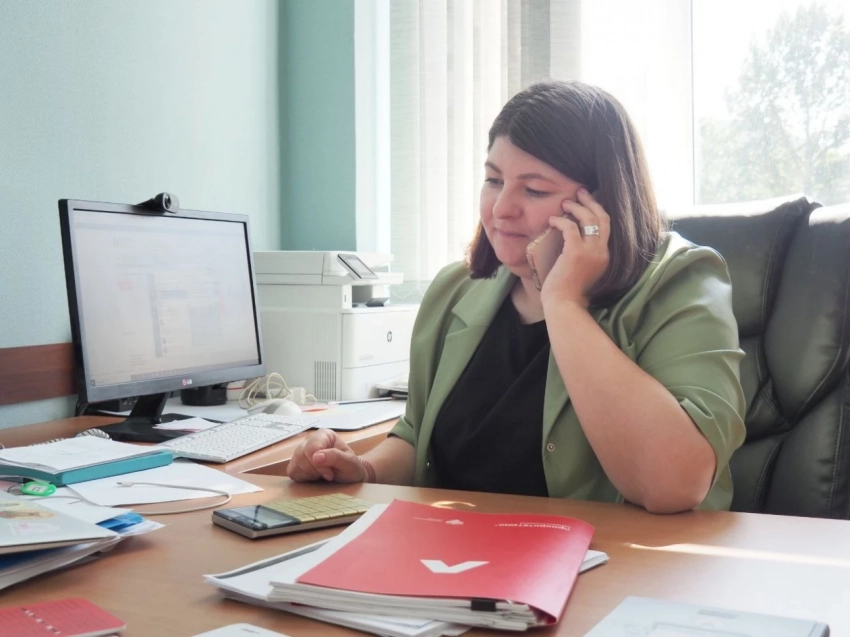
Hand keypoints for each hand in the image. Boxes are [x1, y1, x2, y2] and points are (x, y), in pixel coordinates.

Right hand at [287, 428, 366, 482]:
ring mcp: (301, 451)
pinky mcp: (296, 464)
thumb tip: (316, 456)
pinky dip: (303, 478)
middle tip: (329, 475)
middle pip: (301, 456)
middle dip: (315, 470)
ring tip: (323, 475)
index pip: (311, 448)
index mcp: (324, 435)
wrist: (349, 479)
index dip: (319, 464)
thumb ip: (335, 457)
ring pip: (295, 464)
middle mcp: (310, 440)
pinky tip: (315, 477)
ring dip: (310, 474)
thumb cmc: (351, 469)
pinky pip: (292, 472)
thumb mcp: (350, 463)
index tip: (331, 474)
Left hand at [540, 188, 609, 307]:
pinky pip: (571, 228)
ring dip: (576, 207)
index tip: (586, 202)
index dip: (597, 211)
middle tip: (579, 191)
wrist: (564, 305)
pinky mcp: (577, 252)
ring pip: (589, 219)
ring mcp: (591, 252)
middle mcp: (602, 252)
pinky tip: (552, 220)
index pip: (606, 227)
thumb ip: (581, 255)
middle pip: (602, 218)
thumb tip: (570, 239)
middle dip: (591, 202)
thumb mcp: (580, 271)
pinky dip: (561, 221)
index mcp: (604, 256)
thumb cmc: (567, 293)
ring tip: (564, 202)